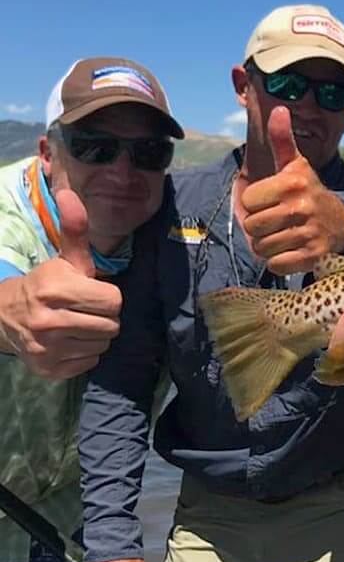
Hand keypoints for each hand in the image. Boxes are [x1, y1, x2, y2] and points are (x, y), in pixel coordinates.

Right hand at [0, 189, 121, 376]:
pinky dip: (85, 353)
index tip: (93, 292)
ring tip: (78, 323)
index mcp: (56, 290)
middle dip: (104, 316)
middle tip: (87, 309)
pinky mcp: (49, 368)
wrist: (6, 315)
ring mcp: (47, 348)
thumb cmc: (48, 284)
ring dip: (96, 335)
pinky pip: (90, 362)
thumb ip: (75, 229)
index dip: (108, 296)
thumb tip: (70, 193)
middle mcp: (49, 321)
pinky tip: (70, 341)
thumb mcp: (65, 258)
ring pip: (103, 344)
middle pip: (112, 325)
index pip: (114, 300)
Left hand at [239, 106, 343, 274]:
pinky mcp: (312, 256)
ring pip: (262, 247)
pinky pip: (276, 264)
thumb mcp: (295, 165)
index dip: (255, 204)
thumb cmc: (307, 192)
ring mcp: (307, 233)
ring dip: (267, 245)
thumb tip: (278, 109)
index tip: (271, 202)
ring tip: (282, 235)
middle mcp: (300, 207)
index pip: (248, 201)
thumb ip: (281, 140)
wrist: (341, 222)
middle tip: (275, 222)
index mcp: (292, 183)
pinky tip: (290, 250)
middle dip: (259, 227)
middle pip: (252, 226)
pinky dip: (278, 261)